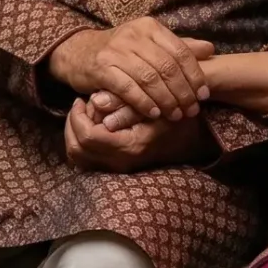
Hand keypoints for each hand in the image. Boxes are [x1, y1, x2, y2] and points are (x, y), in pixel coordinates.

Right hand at [47, 18, 213, 121]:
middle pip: (167, 67)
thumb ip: (177, 46)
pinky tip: (153, 113)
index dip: (194, 74)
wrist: (77, 52)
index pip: (179, 51)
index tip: (203, 94)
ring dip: (166, 100)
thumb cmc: (119, 50)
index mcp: (148, 27)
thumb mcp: (148, 43)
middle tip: (191, 109)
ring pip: (149, 79)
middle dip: (182, 92)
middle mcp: (132, 35)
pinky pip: (128, 89)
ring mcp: (115, 51)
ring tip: (175, 115)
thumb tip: (210, 49)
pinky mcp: (101, 69)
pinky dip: (143, 103)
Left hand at [62, 97, 213, 172]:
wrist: (195, 139)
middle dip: (73, 124)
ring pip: (78, 157)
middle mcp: (121, 162)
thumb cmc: (177, 116)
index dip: (78, 117)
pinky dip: (81, 142)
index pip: (88, 136)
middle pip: (77, 149)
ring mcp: (118, 168)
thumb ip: (125, 104)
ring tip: (84, 114)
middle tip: (79, 105)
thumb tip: (95, 101)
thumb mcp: (155, 105)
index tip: (81, 99)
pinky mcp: (116, 167)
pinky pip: (86, 160)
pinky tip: (91, 124)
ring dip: (74, 133)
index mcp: (129, 147)